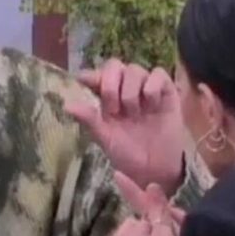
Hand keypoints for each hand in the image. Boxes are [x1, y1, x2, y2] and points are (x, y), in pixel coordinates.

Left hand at [65, 59, 184, 194]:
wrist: (154, 169)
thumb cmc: (128, 153)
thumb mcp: (105, 138)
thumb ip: (89, 119)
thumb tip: (67, 105)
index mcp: (108, 98)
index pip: (98, 76)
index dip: (91, 75)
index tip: (83, 80)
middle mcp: (126, 89)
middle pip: (115, 65)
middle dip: (111, 85)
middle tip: (114, 109)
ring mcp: (147, 88)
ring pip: (135, 69)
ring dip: (131, 91)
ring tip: (135, 114)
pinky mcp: (167, 92)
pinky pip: (159, 74)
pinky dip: (152, 88)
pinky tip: (153, 106)